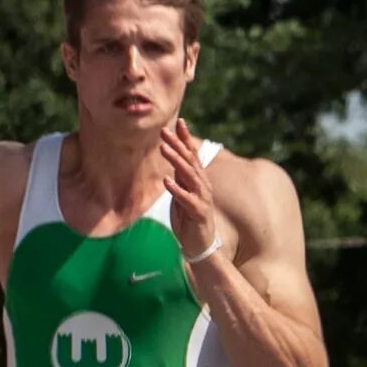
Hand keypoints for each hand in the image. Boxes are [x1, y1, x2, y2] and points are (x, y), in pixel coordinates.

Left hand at [161, 118, 221, 261]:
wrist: (200, 244)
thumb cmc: (190, 218)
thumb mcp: (183, 192)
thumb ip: (180, 175)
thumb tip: (173, 157)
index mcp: (198, 180)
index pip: (193, 155)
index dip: (186, 139)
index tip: (179, 122)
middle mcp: (203, 186)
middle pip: (190, 161)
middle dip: (177, 145)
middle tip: (164, 132)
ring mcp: (202, 199)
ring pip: (189, 176)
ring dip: (176, 162)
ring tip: (163, 149)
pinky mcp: (198, 213)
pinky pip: (186, 199)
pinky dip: (177, 189)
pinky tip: (167, 180)